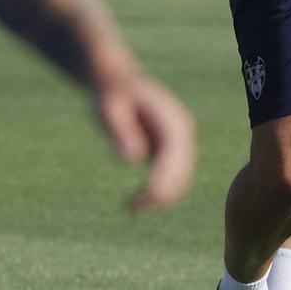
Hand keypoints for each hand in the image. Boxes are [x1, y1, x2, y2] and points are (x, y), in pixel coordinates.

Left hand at [90, 69, 195, 213]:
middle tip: (130, 207)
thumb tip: (132, 159)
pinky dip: (157, 194)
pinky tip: (134, 202)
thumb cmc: (111, 95)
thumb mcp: (108, 108)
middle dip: (161, 194)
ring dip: (159, 198)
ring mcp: (178, 143)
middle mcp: (182, 132)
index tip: (148, 197)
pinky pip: (170, 179)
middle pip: (182, 171)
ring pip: (179, 180)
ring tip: (129, 207)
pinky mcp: (169, 152)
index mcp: (171, 120)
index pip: (174, 154)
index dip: (165, 178)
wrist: (118, 82)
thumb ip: (120, 131)